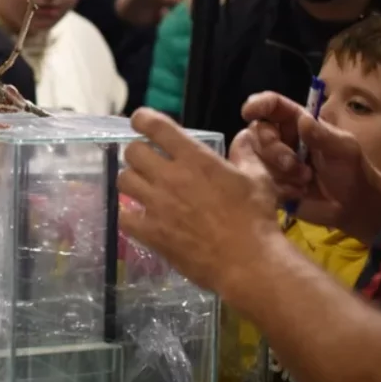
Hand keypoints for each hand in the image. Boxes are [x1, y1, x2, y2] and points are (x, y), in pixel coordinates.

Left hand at [117, 108, 282, 296]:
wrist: (248, 262)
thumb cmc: (256, 218)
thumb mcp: (257, 179)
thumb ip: (245, 154)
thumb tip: (244, 135)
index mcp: (195, 158)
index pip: (156, 126)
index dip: (142, 119)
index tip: (140, 122)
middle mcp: (170, 176)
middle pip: (133, 151)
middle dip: (138, 153)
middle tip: (149, 163)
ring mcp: (156, 205)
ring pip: (123, 180)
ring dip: (131, 180)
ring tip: (143, 188)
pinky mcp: (150, 232)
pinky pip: (123, 216)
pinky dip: (127, 213)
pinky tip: (137, 216)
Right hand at [238, 92, 380, 242]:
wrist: (352, 206)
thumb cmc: (351, 171)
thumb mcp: (344, 150)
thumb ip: (323, 135)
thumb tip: (303, 119)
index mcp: (298, 122)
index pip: (273, 106)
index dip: (259, 104)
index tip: (248, 112)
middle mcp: (282, 138)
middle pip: (258, 132)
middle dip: (272, 149)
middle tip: (293, 165)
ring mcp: (273, 161)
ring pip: (255, 157)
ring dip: (278, 170)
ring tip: (304, 181)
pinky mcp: (270, 182)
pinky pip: (258, 181)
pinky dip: (277, 186)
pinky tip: (296, 192)